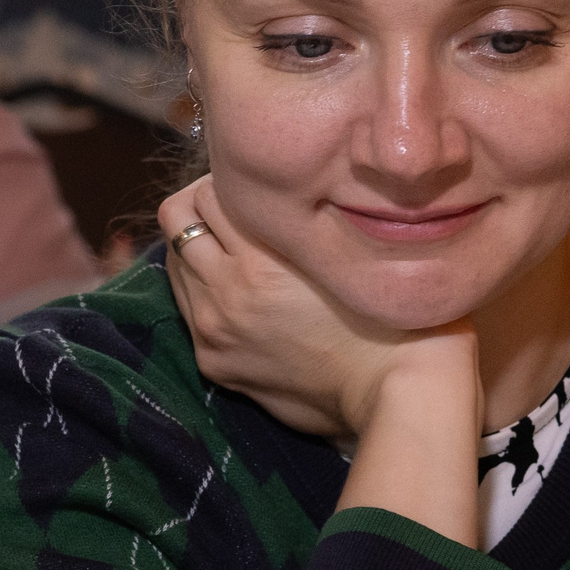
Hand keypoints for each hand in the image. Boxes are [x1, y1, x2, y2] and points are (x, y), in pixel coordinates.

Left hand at [158, 177, 481, 544]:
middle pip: (177, 217)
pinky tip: (241, 291)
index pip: (207, 188)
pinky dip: (202, 290)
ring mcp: (214, 329)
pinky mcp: (214, 361)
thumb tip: (280, 191)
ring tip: (237, 250)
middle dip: (201, 206)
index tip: (256, 186)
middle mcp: (227, 291)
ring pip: (174, 262)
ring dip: (197, 248)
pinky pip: (187, 306)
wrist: (395, 390)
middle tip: (236, 210)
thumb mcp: (350, 245)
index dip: (231, 178)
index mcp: (261, 258)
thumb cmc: (393, 310)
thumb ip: (305, 220)